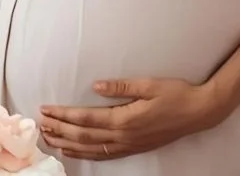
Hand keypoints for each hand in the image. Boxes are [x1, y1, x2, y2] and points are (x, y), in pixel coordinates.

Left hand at [38, 78, 222, 160]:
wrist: (199, 112)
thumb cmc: (176, 94)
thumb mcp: (149, 84)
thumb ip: (121, 86)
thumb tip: (95, 85)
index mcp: (125, 118)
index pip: (86, 118)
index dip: (63, 115)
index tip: (46, 110)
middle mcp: (124, 135)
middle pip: (83, 135)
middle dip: (59, 129)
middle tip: (40, 124)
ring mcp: (129, 144)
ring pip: (91, 148)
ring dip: (68, 144)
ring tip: (49, 138)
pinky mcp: (134, 148)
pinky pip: (105, 154)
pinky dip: (86, 154)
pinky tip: (75, 151)